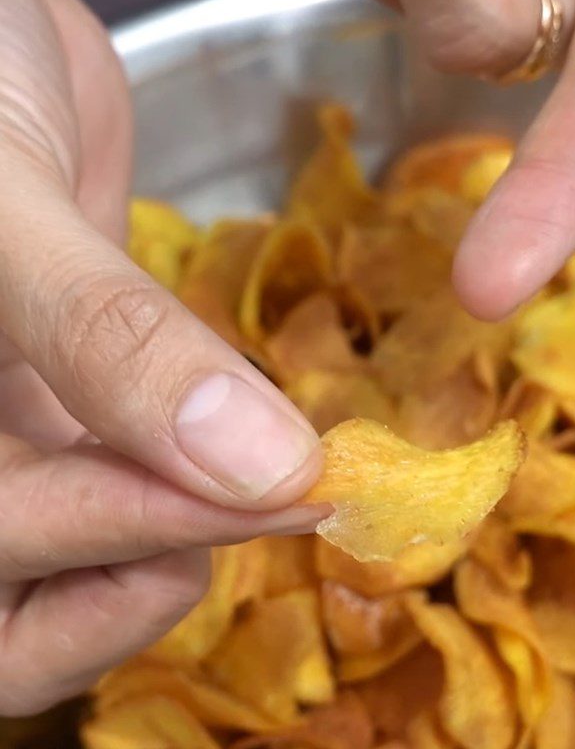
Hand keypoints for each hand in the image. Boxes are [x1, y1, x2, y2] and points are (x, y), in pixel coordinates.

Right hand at [0, 0, 323, 714]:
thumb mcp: (2, 205)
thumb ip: (111, 338)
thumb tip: (257, 468)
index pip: (1, 552)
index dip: (145, 531)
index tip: (289, 492)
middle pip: (25, 626)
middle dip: (146, 572)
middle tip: (259, 495)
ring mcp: (12, 445)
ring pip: (81, 573)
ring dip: (178, 540)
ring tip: (255, 471)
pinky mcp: (64, 415)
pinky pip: (123, 493)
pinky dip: (190, 486)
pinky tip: (237, 440)